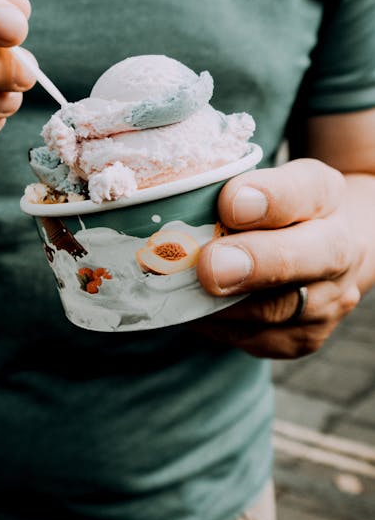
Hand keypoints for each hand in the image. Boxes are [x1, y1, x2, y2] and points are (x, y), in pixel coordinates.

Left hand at [195, 159, 361, 358]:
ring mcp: (326, 302)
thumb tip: (196, 205)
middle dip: (251, 265)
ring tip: (180, 288)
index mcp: (325, 197)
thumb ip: (238, 189)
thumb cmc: (278, 208)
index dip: (267, 200)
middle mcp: (338, 252)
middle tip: (208, 268)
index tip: (230, 205)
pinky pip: (254, 338)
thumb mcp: (264, 181)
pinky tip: (196, 308)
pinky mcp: (303, 338)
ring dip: (220, 303)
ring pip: (270, 311)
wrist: (322, 249)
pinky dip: (217, 325)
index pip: (303, 193)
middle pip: (297, 262)